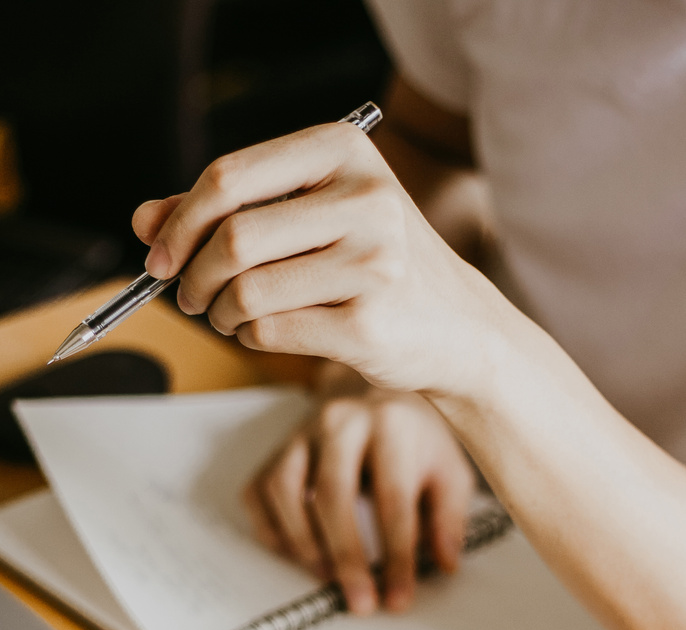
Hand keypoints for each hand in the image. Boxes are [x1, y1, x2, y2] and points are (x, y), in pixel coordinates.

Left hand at [132, 122, 516, 400]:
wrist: (458, 326)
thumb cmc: (377, 265)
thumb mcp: (310, 217)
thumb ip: (229, 210)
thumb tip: (146, 220)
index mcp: (344, 153)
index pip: (230, 176)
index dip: (179, 220)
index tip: (158, 254)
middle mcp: (365, 199)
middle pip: (232, 237)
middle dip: (191, 275)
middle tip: (188, 295)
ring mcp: (372, 262)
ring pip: (246, 291)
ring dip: (219, 313)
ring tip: (228, 316)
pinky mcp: (368, 322)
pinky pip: (270, 331)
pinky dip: (250, 337)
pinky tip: (263, 332)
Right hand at [242, 387, 475, 614]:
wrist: (376, 395)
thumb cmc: (415, 439)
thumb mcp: (449, 471)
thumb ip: (448, 517)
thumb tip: (445, 562)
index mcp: (391, 424)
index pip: (393, 499)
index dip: (397, 556)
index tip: (399, 598)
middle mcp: (340, 422)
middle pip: (333, 495)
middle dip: (347, 557)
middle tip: (360, 602)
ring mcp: (300, 434)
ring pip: (285, 491)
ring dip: (304, 543)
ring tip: (328, 578)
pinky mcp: (275, 450)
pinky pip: (259, 493)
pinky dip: (272, 529)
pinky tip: (297, 554)